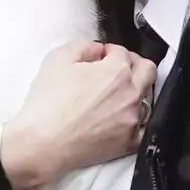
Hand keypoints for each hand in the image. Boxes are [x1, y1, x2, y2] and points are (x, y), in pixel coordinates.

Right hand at [0, 40, 157, 189]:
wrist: (42, 144)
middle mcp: (130, 94)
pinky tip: (121, 117)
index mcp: (116, 71)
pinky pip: (145, 126)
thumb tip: (97, 49)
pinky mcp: (129, 142)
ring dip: (135, 91)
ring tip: (115, 95)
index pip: (122, 51)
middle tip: (117, 69)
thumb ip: (83, 45)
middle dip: (133, 65)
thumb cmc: (47, 106)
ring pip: (147, 98)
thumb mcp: (57, 59)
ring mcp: (133, 120)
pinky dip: (136, 119)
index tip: (100, 57)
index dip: (108, 51)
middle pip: (147, 70)